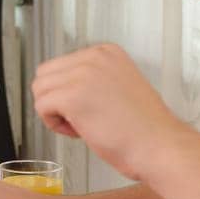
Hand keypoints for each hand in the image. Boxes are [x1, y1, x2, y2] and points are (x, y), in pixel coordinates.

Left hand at [31, 43, 191, 179]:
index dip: (69, 91)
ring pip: (40, 89)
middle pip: (45, 74)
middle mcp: (93, 56)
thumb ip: (94, 78)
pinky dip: (53, 124)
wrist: (159, 146)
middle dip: (57, 99)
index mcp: (106, 52)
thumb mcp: (120, 85)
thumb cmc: (143, 128)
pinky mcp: (72, 96)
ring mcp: (82, 74)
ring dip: (54, 112)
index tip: (93, 107)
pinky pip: (41, 107)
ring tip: (82, 125)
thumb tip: (63, 86)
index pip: (61, 65)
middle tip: (83, 118)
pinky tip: (79, 132)